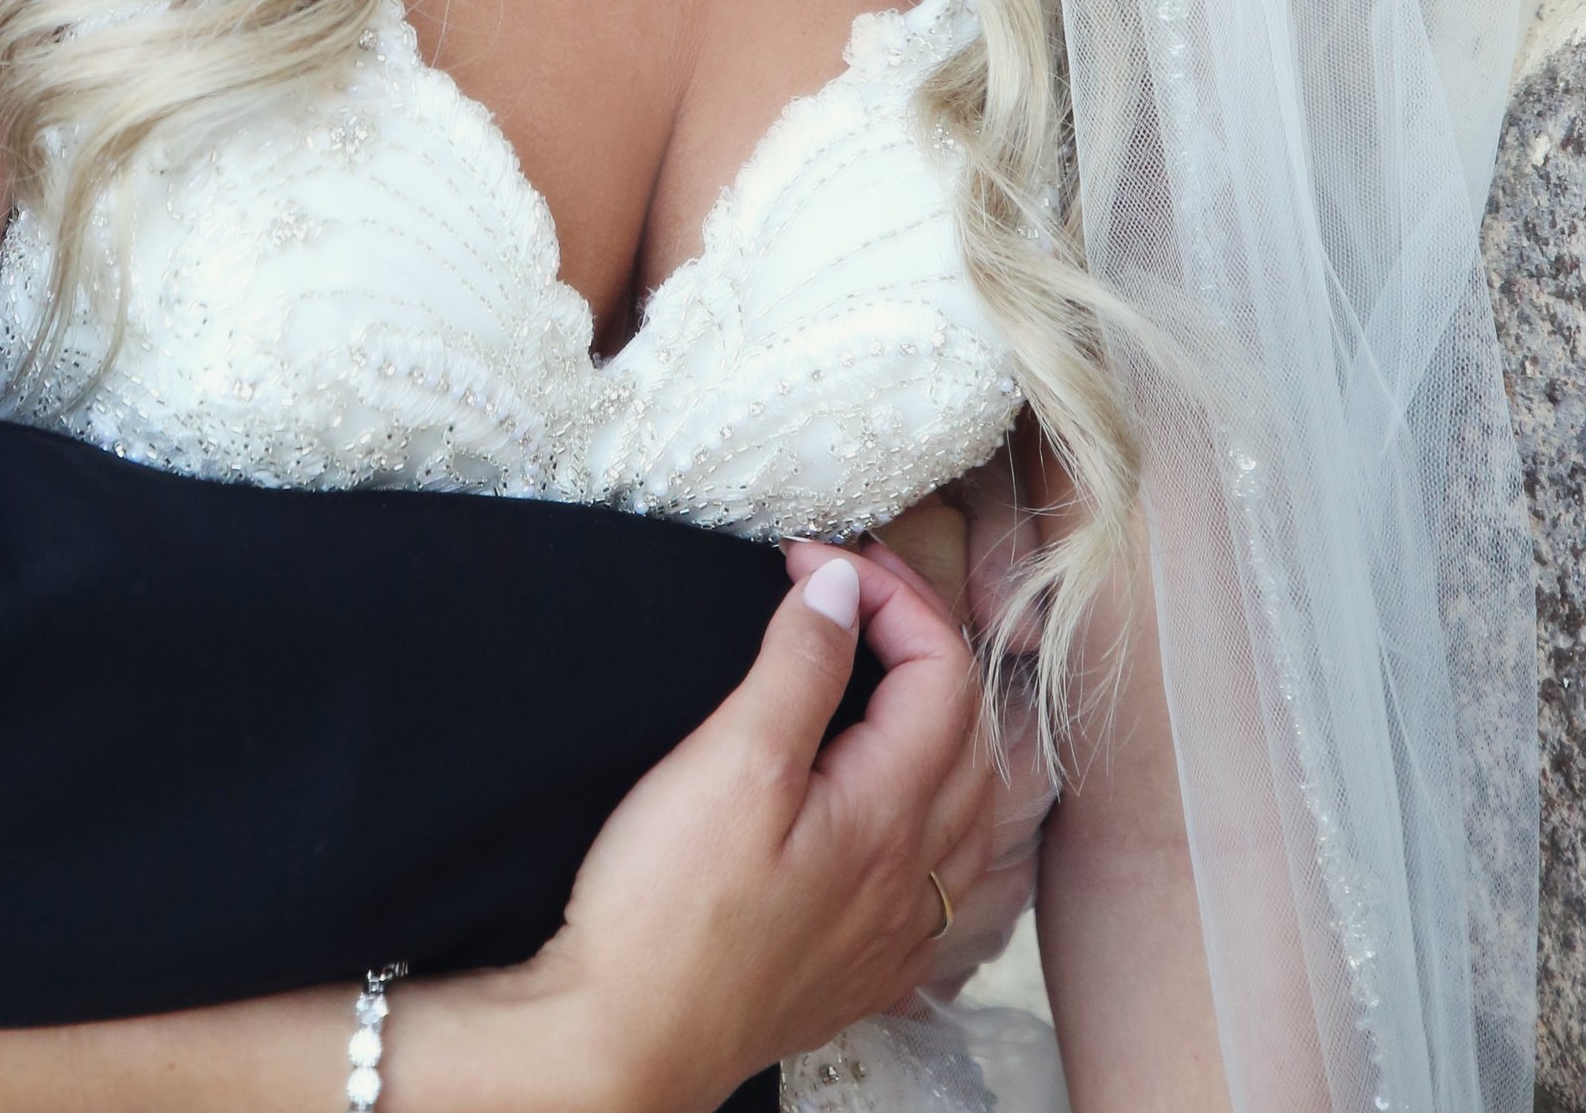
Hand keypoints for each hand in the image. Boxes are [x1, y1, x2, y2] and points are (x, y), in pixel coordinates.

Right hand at [394, 545, 997, 1112]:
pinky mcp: (866, 970)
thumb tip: (843, 586)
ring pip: (974, 811)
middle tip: (854, 588)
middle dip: (923, 639)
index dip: (888, 594)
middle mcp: (915, 878)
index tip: (810, 558)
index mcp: (891, 816)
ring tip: (895, 675)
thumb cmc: (668, 910)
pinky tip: (908, 811)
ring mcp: (896, 933)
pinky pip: (950, 882)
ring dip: (949, 725)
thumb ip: (799, 666)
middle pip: (971, 733)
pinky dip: (946, 815)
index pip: (943, 673)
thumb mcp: (729, 762)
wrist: (626, 1043)